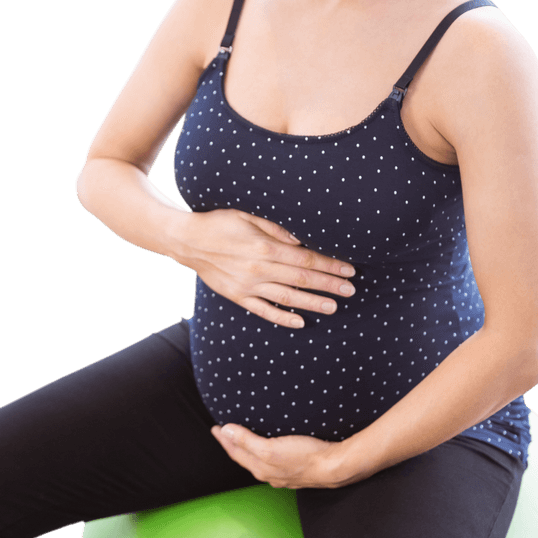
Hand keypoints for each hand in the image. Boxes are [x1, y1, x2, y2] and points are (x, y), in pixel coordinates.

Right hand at [177, 208, 356, 328]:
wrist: (187, 241)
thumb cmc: (220, 222)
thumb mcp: (248, 214)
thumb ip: (276, 228)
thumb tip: (302, 240)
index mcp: (264, 247)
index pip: (306, 259)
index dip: (330, 265)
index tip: (348, 269)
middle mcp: (258, 269)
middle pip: (302, 280)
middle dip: (329, 284)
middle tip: (351, 290)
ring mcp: (247, 286)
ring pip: (287, 298)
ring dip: (312, 303)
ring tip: (333, 306)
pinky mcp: (237, 296)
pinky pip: (263, 311)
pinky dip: (282, 318)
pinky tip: (300, 322)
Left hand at [210, 424, 345, 488]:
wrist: (334, 468)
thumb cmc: (305, 457)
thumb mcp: (271, 448)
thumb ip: (246, 441)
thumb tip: (225, 431)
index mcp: (260, 468)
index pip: (236, 452)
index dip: (224, 439)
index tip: (215, 427)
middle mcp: (269, 474)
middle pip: (245, 458)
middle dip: (232, 445)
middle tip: (223, 432)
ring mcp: (282, 474)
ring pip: (258, 461)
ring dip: (247, 449)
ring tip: (242, 439)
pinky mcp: (295, 470)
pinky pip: (272, 461)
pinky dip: (263, 452)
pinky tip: (270, 449)